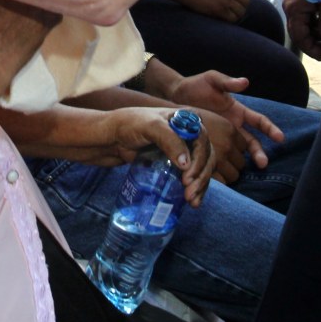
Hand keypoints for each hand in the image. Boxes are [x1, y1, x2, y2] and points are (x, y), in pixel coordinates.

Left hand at [96, 107, 214, 206]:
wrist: (114, 137)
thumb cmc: (130, 125)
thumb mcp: (150, 127)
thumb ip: (169, 140)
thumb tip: (186, 163)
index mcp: (187, 120)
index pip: (203, 141)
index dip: (200, 160)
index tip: (187, 177)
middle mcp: (189, 134)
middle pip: (206, 157)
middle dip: (201, 176)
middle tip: (189, 193)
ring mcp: (184, 150)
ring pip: (202, 168)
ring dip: (201, 185)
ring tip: (192, 201)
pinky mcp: (177, 163)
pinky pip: (193, 176)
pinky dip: (196, 188)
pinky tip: (193, 201)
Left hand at [156, 69, 283, 174]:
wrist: (175, 95)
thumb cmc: (196, 85)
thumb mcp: (212, 80)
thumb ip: (227, 82)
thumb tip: (245, 82)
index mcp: (238, 111)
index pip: (259, 121)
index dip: (270, 129)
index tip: (280, 138)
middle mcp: (234, 126)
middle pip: (252, 142)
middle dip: (259, 152)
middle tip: (263, 163)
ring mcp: (222, 136)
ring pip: (239, 152)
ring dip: (245, 161)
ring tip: (245, 171)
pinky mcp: (210, 142)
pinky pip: (221, 154)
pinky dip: (225, 163)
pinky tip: (225, 172)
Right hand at [284, 0, 320, 60]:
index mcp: (295, 10)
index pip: (299, 37)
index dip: (311, 49)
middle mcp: (289, 6)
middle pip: (297, 32)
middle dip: (311, 43)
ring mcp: (290, 0)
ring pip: (299, 24)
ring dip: (312, 33)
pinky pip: (301, 15)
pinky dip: (310, 23)